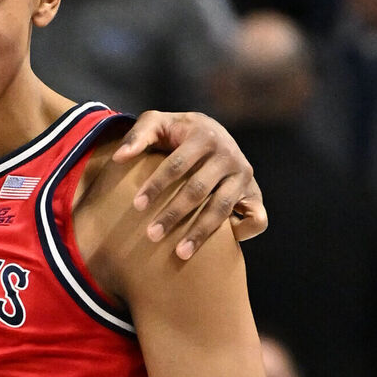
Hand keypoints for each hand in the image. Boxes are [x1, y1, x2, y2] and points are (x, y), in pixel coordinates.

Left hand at [112, 111, 267, 258]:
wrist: (211, 132)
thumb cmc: (177, 132)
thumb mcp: (157, 123)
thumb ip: (137, 135)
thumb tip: (119, 158)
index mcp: (205, 136)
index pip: (178, 164)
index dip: (157, 185)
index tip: (137, 205)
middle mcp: (229, 156)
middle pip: (198, 190)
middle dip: (173, 214)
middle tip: (151, 235)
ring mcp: (245, 176)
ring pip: (223, 208)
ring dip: (201, 233)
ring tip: (180, 253)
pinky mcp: (256, 194)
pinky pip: (257, 219)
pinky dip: (243, 232)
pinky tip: (222, 243)